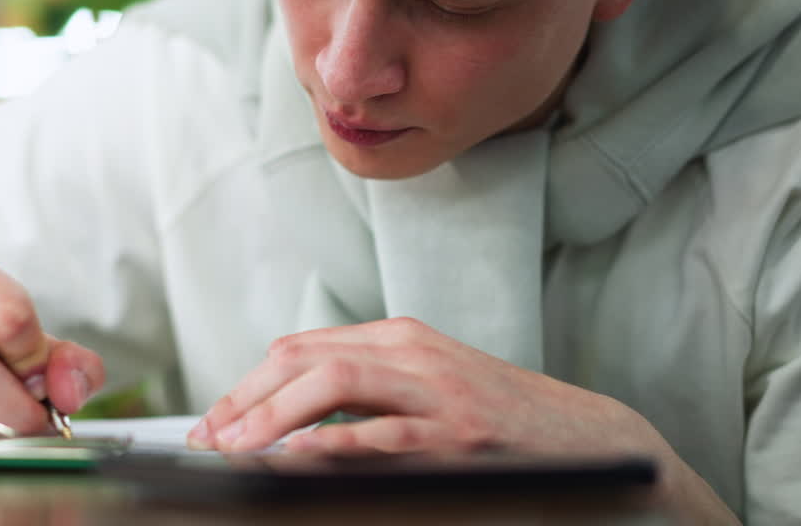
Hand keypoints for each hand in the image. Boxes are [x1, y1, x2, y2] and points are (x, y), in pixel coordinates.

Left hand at [188, 317, 670, 458]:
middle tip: (209, 441)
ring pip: (334, 384)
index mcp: (399, 340)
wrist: (592, 439)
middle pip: (304, 359)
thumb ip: (368, 396)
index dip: (247, 386)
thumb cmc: (504, 421)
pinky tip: (299, 461)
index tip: (213, 423)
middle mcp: (412, 352)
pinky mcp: (463, 432)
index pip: (301, 350)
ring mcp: (438, 389)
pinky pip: (385, 432)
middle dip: (245, 400)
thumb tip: (292, 425)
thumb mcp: (429, 391)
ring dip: (273, 419)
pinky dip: (335, 445)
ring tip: (236, 451)